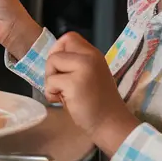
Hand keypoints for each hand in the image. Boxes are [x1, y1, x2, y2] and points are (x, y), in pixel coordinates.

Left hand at [45, 32, 138, 154]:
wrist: (110, 123)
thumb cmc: (97, 103)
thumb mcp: (89, 74)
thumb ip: (75, 63)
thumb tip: (53, 57)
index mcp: (93, 54)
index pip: (69, 37)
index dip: (59, 50)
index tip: (61, 68)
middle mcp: (90, 57)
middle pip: (56, 51)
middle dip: (52, 69)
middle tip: (61, 85)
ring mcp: (84, 69)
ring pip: (51, 63)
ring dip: (51, 82)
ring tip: (64, 94)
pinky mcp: (75, 83)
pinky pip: (51, 82)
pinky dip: (51, 93)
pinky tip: (63, 101)